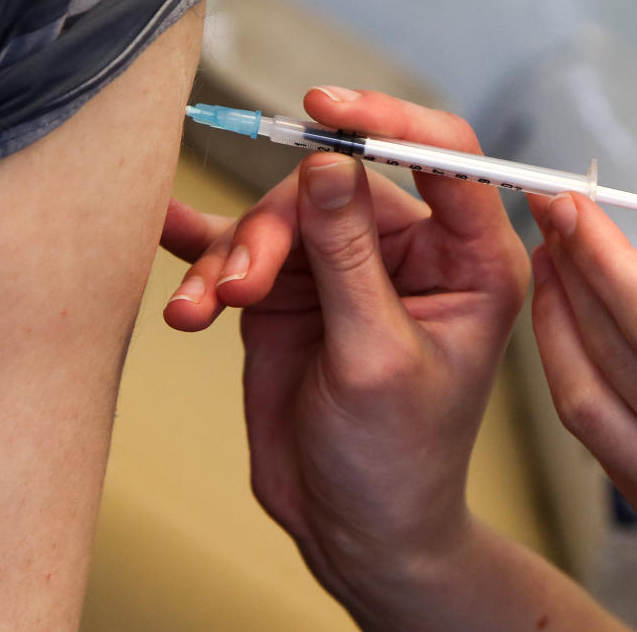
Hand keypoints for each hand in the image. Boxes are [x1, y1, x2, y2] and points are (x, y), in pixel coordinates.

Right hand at [161, 89, 530, 622]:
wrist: (351, 527)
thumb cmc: (396, 459)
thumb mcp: (375, 358)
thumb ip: (347, 259)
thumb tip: (328, 163)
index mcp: (470, 258)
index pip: (444, 155)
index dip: (386, 121)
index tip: (324, 110)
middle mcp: (410, 250)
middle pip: (334, 184)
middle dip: (276, 227)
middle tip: (241, 286)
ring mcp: (345, 266)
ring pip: (277, 216)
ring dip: (232, 257)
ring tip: (203, 309)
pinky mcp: (291, 290)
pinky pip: (241, 249)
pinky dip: (204, 252)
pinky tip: (166, 233)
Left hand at [529, 187, 636, 631]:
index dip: (602, 257)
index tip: (572, 206)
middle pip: (611, 360)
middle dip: (569, 277)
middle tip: (554, 221)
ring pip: (587, 411)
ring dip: (555, 333)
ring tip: (553, 271)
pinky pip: (605, 453)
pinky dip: (581, 388)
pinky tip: (580, 345)